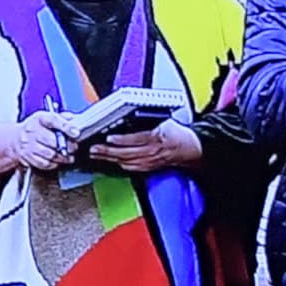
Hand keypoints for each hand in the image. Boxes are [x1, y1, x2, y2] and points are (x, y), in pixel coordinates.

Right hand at [0, 112, 81, 177]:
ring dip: (62, 157)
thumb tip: (72, 118)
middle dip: (67, 146)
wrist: (16, 139)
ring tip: (68, 156)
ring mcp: (29, 145)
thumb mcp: (46, 117)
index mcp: (39, 118)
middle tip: (74, 147)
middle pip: (52, 140)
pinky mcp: (28, 157)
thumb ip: (60, 117)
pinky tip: (58, 161)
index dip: (66, 127)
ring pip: (50, 154)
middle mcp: (32, 131)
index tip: (76, 133)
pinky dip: (54, 164)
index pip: (53, 120)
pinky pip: (44, 163)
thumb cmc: (34, 128)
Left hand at [87, 120, 205, 174]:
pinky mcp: (149, 167)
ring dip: (110, 159)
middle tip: (94, 149)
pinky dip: (120, 164)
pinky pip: (132, 168)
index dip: (121, 139)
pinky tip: (112, 161)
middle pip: (126, 153)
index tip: (109, 138)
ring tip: (97, 155)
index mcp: (156, 138)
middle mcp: (152, 152)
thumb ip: (148, 121)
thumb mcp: (165, 121)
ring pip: (126, 162)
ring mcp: (150, 162)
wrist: (191, 149)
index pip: (135, 139)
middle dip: (108, 152)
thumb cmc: (178, 134)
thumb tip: (131, 117)